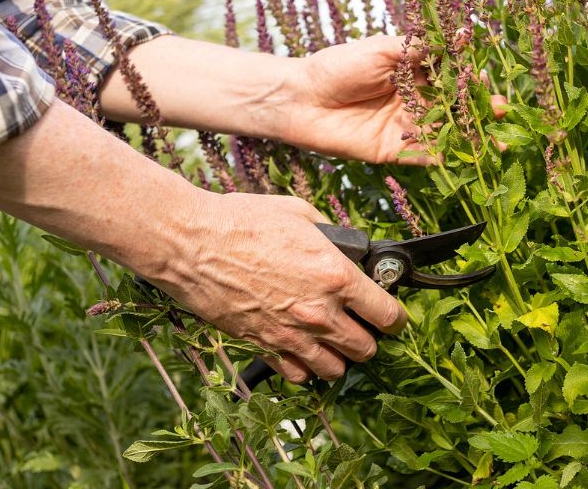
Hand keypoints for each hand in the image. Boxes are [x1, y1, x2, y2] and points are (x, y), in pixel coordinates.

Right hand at [151, 191, 407, 382]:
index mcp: (336, 276)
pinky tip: (301, 350)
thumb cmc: (240, 222)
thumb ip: (331, 235)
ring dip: (339, 357)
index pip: (387, 314)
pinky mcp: (262, 345)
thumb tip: (344, 246)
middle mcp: (319, 313)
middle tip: (360, 326)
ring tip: (332, 341)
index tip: (393, 317)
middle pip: (366, 349)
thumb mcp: (298, 213)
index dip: (396, 318)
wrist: (191, 244)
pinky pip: (298, 375)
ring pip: (335, 370)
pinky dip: (305, 368)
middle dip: (369, 339)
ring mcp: (290, 334)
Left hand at [284, 35, 506, 163]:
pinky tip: (469, 159)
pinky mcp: (393, 152)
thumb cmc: (337, 65)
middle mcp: (412, 99)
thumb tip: (462, 33)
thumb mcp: (382, 49)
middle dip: (478, 109)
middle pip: (453, 106)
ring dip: (470, 136)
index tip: (486, 76)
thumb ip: (421, 48)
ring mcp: (405, 127)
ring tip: (498, 140)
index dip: (469, 77)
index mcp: (411, 71)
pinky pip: (424, 157)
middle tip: (501, 111)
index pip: (449, 74)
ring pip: (444, 132)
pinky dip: (446, 158)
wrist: (300, 99)